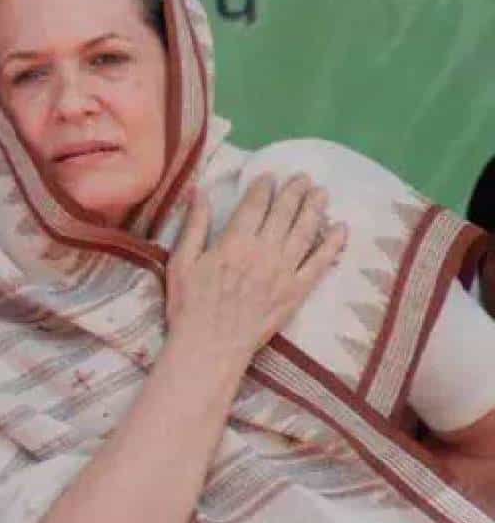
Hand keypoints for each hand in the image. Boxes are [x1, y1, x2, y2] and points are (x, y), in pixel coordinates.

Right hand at [165, 174, 346, 367]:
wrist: (210, 347)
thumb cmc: (189, 305)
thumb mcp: (181, 262)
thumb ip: (193, 225)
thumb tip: (198, 191)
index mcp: (234, 242)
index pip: (254, 205)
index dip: (263, 187)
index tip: (269, 176)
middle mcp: (264, 251)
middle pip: (284, 213)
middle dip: (294, 192)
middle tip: (303, 177)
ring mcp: (284, 272)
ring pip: (305, 232)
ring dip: (315, 209)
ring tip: (322, 192)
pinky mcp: (297, 292)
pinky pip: (320, 263)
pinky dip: (333, 244)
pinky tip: (341, 229)